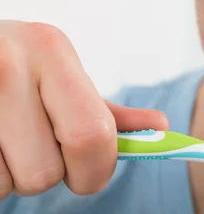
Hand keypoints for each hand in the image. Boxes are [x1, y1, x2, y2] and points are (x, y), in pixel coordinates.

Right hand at [0, 21, 168, 198]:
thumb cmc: (17, 68)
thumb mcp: (60, 74)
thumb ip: (103, 107)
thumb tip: (160, 127)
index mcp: (51, 49)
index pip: (91, 134)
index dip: (96, 170)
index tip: (90, 175)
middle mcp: (9, 66)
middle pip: (46, 171)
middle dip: (50, 173)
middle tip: (38, 148)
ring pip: (10, 182)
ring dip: (12, 175)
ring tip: (7, 138)